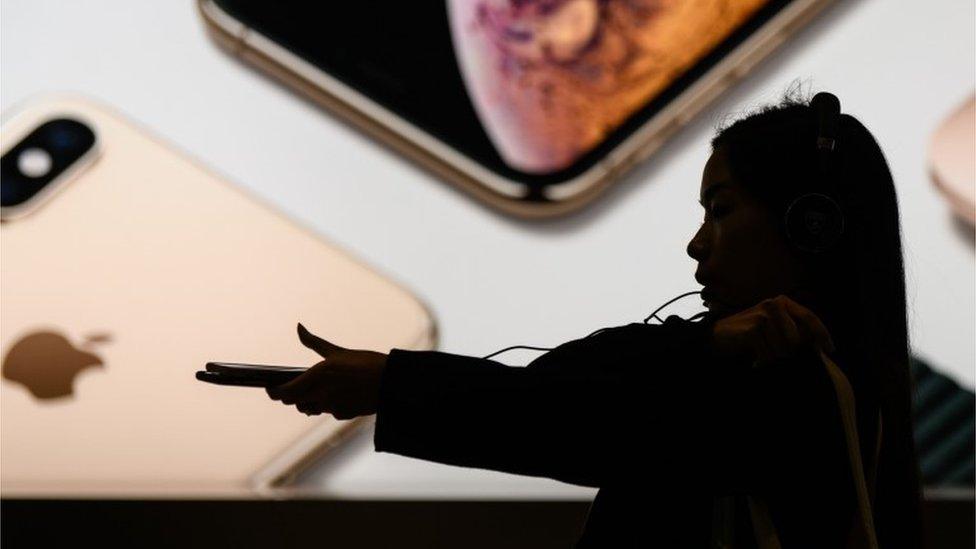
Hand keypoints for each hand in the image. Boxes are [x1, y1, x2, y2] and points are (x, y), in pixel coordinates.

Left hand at [266, 323, 387, 419]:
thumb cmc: (367, 363)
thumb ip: (314, 342)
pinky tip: (339, 394)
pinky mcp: (342, 415)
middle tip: (291, 387)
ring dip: (308, 401)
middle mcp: (321, 394)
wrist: (392, 383)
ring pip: (310, 408)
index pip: (285, 392)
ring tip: (318, 389)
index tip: (270, 387)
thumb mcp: (338, 352)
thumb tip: (298, 326)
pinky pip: (327, 411)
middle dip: (291, 396)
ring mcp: (331, 407)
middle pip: (294, 403)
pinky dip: (328, 405)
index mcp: (317, 375)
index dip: (274, 392)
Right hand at [709, 294, 835, 367]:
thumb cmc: (749, 334)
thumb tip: (819, 345)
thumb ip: (794, 330)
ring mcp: (763, 315)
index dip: (823, 335)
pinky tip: (755, 361)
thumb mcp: (774, 328)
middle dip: (789, 353)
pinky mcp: (753, 328)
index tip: (830, 350)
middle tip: (775, 357)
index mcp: (783, 302)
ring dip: (774, 358)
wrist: (717, 336)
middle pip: (798, 338)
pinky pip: (769, 353)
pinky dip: (763, 361)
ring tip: (762, 356)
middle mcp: (774, 304)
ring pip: (784, 348)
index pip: (810, 318)